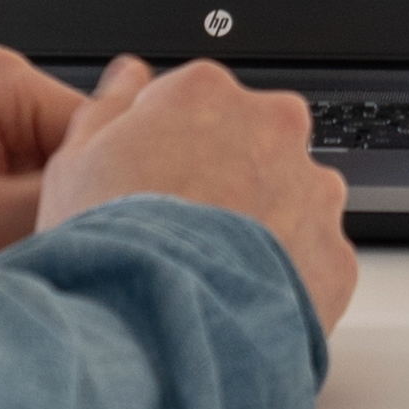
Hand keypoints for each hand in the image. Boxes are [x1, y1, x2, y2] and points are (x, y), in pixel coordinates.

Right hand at [38, 56, 357, 331]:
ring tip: (213, 274)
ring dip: (267, 226)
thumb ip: (108, 109)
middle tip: (185, 229)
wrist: (154, 329)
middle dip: (231, 177)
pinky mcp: (335, 256)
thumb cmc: (109, 247)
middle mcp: (272, 129)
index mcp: (206, 93)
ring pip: (295, 199)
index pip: (198, 100)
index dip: (171, 144)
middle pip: (256, 142)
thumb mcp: (73, 163)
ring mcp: (312, 192)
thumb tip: (126, 78)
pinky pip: (316, 261)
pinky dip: (288, 279)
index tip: (155, 179)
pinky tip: (241, 302)